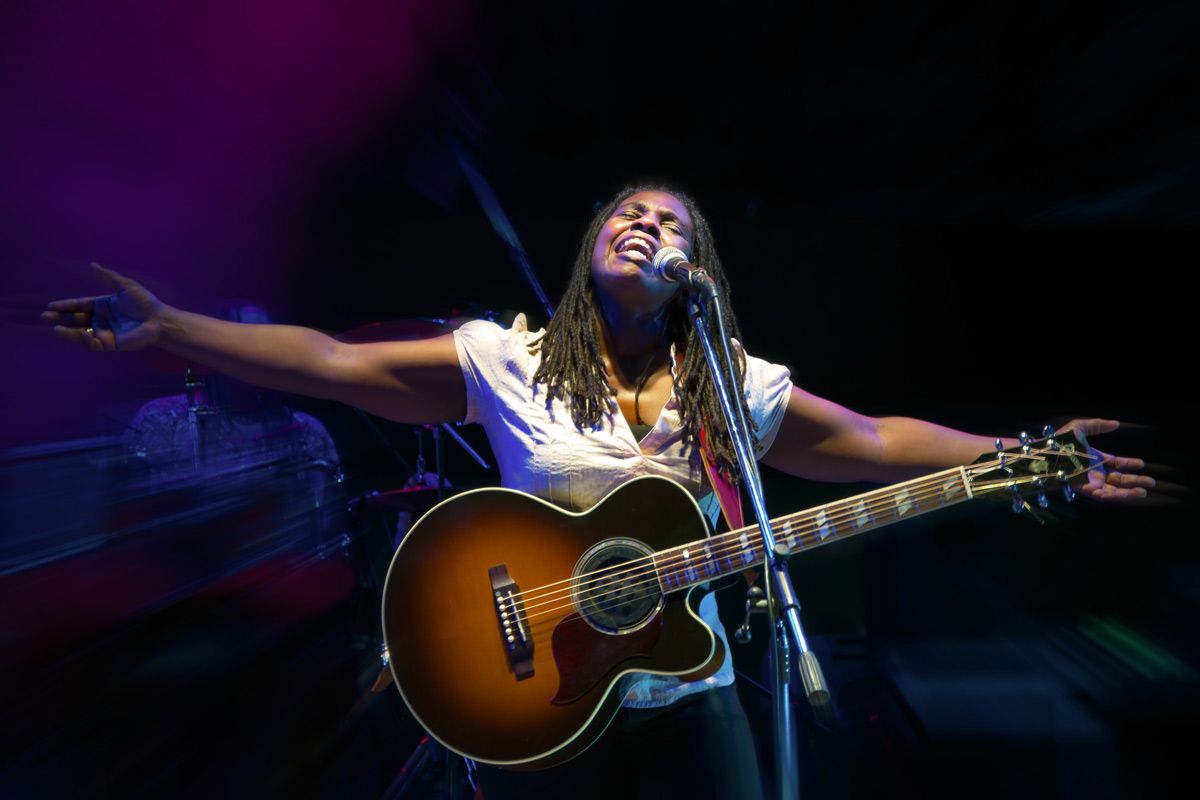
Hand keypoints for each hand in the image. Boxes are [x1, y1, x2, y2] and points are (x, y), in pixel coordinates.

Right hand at [41, 263, 163, 351]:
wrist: (159, 319)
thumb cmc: (144, 302)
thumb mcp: (125, 286)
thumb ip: (108, 277)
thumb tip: (92, 264)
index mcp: (102, 305)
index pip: (79, 305)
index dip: (65, 306)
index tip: (51, 305)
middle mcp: (100, 319)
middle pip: (75, 320)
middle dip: (60, 319)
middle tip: (46, 317)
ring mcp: (104, 332)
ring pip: (80, 333)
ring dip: (68, 332)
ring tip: (55, 329)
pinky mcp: (110, 344)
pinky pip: (94, 344)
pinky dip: (87, 340)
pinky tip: (84, 334)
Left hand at [1056, 418, 1153, 501]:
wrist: (1045, 452)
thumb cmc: (1059, 440)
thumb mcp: (1080, 427)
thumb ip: (1098, 425)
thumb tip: (1116, 423)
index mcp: (1094, 459)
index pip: (1115, 464)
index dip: (1129, 464)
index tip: (1142, 463)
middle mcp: (1093, 472)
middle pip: (1118, 479)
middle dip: (1135, 481)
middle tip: (1152, 482)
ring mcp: (1089, 482)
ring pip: (1113, 490)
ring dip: (1129, 492)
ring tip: (1144, 491)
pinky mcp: (1085, 489)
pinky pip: (1103, 496)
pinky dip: (1117, 496)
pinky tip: (1130, 494)